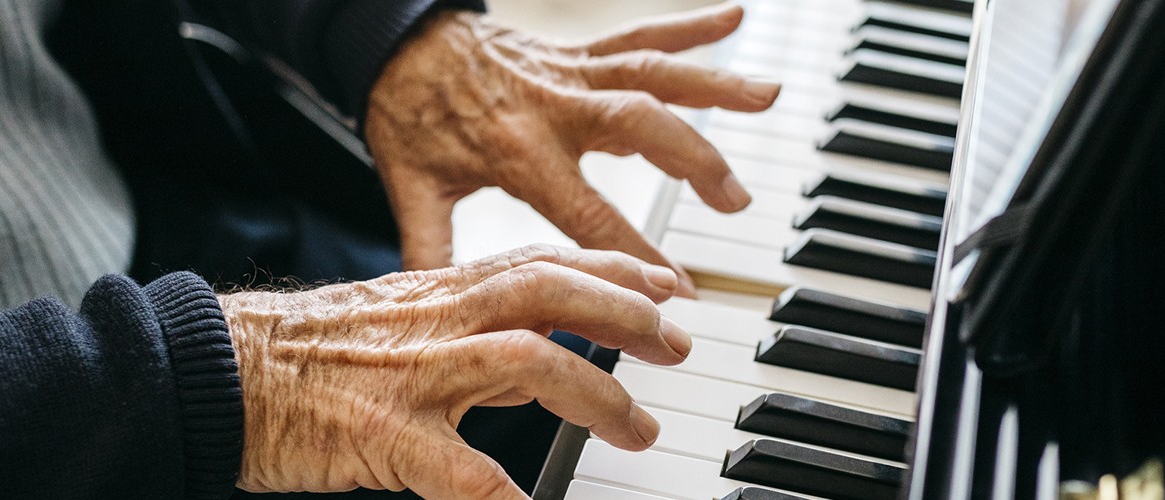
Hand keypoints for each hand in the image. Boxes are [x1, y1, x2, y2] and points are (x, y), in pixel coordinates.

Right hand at [222, 245, 692, 497]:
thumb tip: (544, 353)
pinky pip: (456, 469)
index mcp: (437, 292)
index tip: (667, 286)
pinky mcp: (379, 434)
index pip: (542, 262)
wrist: (216, 370)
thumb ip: (471, 334)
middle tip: (675, 346)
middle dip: (624, 314)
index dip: (612, 270)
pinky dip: (503, 493)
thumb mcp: (399, 324)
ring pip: (524, 361)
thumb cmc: (303, 354)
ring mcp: (410, 375)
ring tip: (637, 430)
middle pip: (548, 293)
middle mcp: (434, 320)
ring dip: (593, 393)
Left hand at [366, 3, 780, 295]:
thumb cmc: (407, 116)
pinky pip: (637, 35)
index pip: (589, 212)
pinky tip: (735, 16)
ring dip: (713, 84)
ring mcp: (570, 74)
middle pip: (640, 126)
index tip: (678, 290)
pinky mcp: (576, 52)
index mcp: (518, 151)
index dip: (636, 253)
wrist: (396, 42)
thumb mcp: (411, 187)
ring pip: (652, 74)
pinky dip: (688, 26)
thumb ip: (431, 247)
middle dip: (694, 162)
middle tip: (736, 201)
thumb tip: (446, 312)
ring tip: (768, 96)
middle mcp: (555, 106)